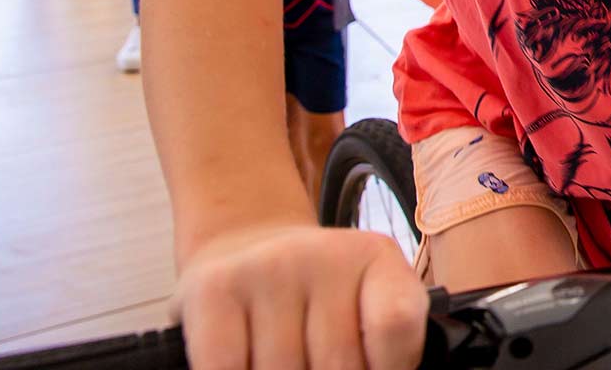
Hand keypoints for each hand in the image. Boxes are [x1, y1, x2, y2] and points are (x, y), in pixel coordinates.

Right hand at [175, 224, 426, 369]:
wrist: (241, 252)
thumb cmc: (315, 302)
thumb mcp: (366, 308)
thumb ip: (385, 344)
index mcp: (377, 257)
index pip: (396, 325)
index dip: (389, 367)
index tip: (371, 368)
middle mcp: (324, 253)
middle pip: (338, 365)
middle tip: (316, 363)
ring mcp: (267, 267)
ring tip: (287, 361)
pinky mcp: (214, 287)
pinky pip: (226, 368)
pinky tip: (248, 364)